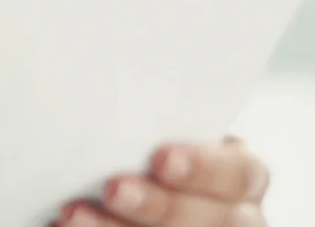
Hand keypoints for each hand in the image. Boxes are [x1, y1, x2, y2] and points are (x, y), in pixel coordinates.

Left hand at [56, 137, 269, 226]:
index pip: (240, 174)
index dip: (203, 168)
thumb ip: (148, 127)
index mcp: (240, 176)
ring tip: (73, 215)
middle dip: (158, 205)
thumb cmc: (140, 148)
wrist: (129, 203)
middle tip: (112, 188)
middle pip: (213, 220)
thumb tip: (110, 100)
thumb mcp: (155, 133)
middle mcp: (233, 218)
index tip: (161, 158)